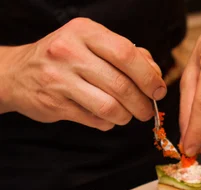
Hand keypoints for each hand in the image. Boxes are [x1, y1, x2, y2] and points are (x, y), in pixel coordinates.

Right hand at [0, 18, 165, 130]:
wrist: (18, 73)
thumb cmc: (67, 58)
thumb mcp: (93, 44)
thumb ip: (127, 55)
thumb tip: (156, 76)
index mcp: (84, 32)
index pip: (126, 54)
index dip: (149, 77)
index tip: (159, 90)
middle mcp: (69, 52)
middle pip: (121, 85)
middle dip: (142, 103)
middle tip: (147, 110)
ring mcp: (59, 78)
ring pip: (110, 107)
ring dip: (127, 116)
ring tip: (129, 115)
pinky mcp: (55, 103)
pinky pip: (96, 120)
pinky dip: (108, 123)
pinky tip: (107, 117)